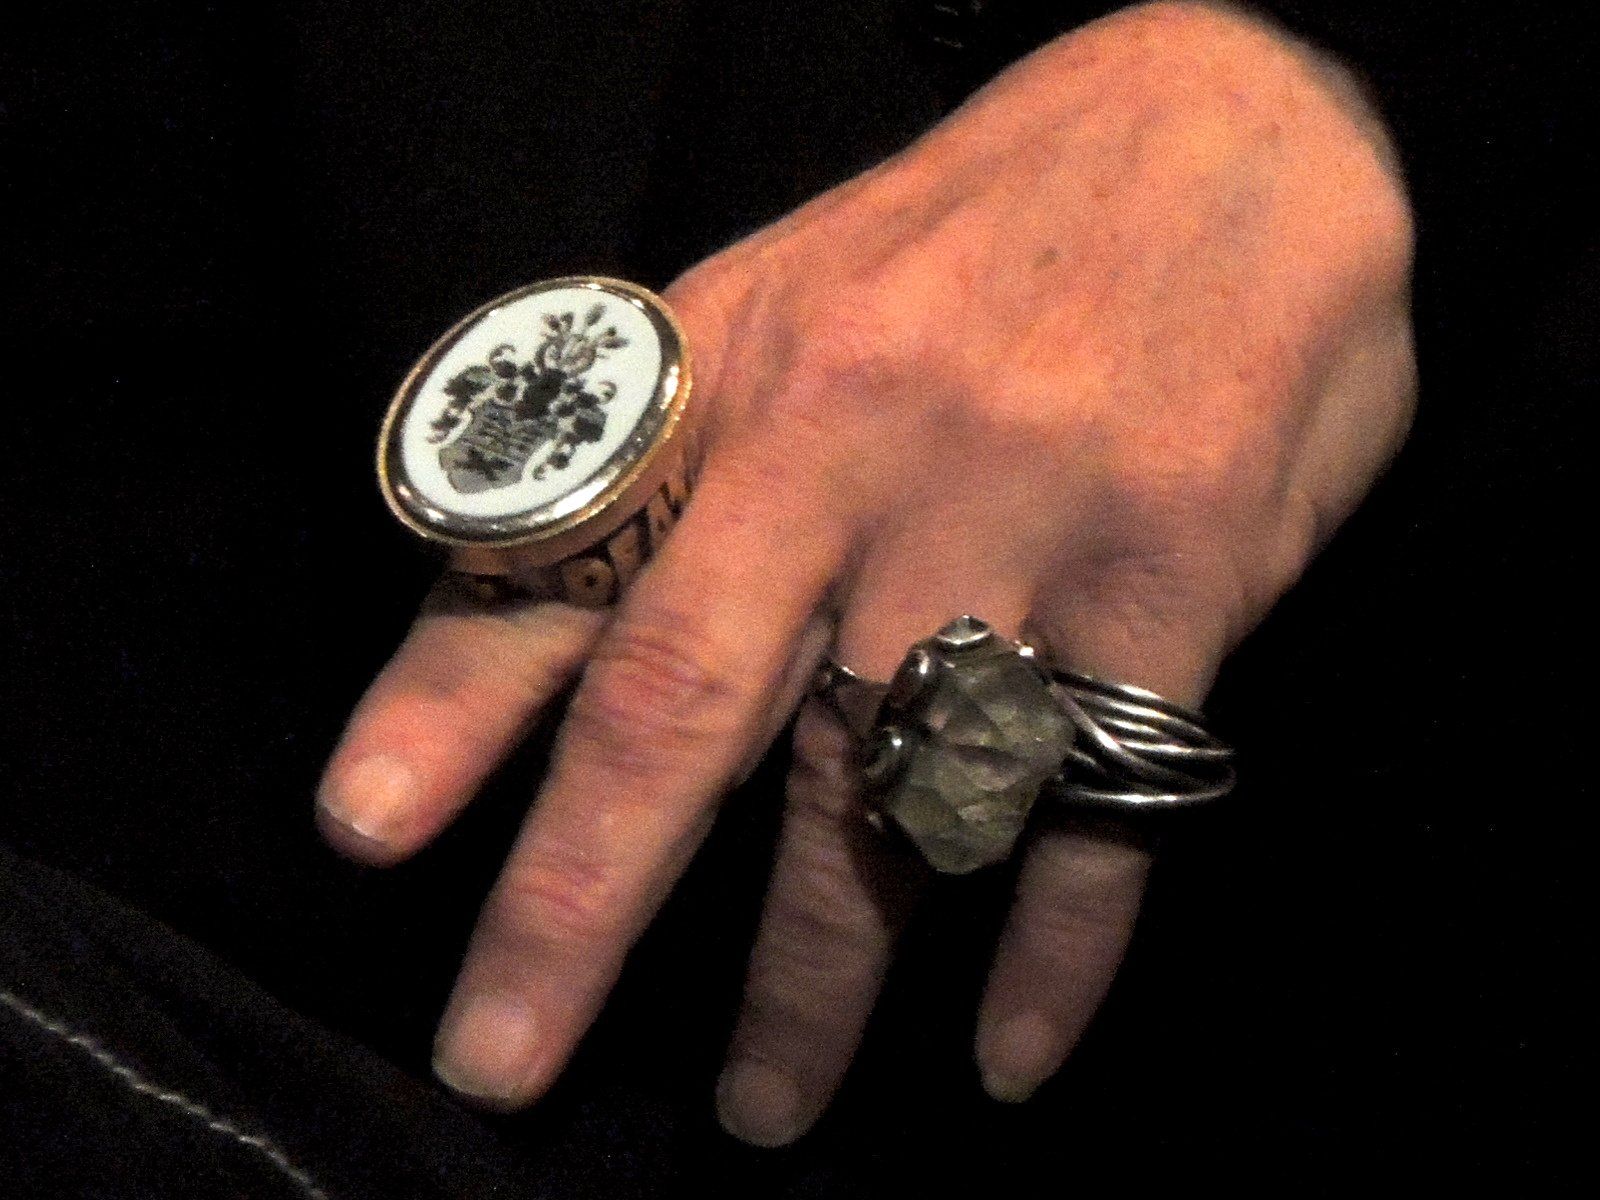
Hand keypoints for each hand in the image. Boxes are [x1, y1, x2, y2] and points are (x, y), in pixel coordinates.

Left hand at [316, 2, 1412, 1144]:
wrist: (1229, 127)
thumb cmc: (977, 231)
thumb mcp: (783, 295)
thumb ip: (676, 451)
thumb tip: (559, 624)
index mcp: (738, 378)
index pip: (560, 554)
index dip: (449, 702)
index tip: (367, 828)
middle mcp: (854, 456)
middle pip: (690, 710)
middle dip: (582, 902)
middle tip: (504, 1055)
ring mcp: (1017, 522)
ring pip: (890, 797)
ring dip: (822, 980)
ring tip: (768, 1103)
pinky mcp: (1172, 577)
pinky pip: (1098, 801)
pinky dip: (1056, 952)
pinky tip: (1010, 1050)